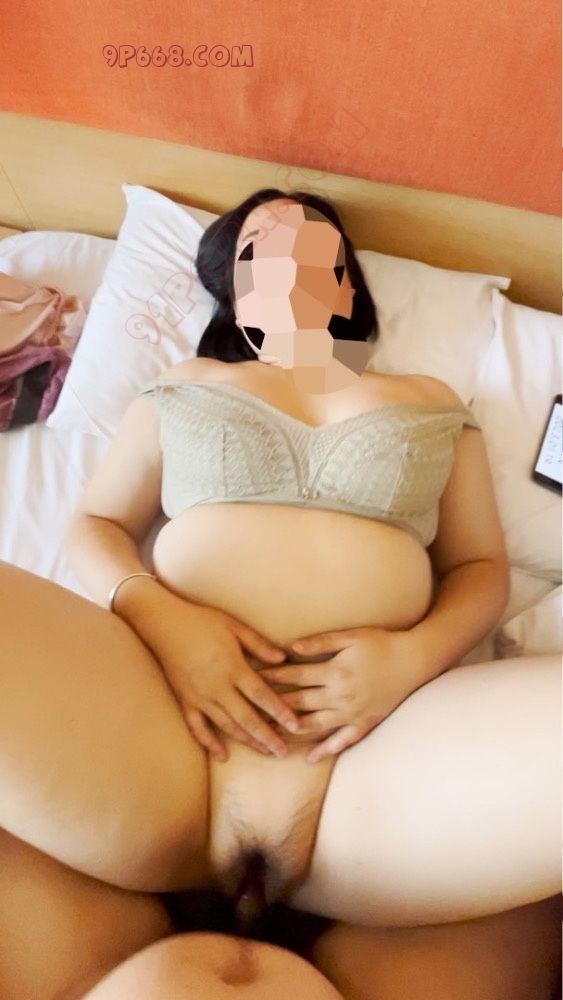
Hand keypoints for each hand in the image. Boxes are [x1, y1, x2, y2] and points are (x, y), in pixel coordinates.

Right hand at [142, 593, 300, 760]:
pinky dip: (210, 743)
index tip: (296, 726)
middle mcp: (218, 688)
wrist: (164, 624)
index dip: (281, 712)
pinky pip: (198, 728)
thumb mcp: (235, 627)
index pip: (262, 696)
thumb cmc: (202, 621)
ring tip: (265, 752)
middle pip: (247, 719)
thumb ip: (259, 644)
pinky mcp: (186, 701)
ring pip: (227, 726)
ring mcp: (200, 697)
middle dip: (268, 737)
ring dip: (247, 741)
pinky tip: (223, 756)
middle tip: (283, 752)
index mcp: (233, 668)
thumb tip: (284, 658)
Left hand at [260, 626, 422, 762]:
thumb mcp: (351, 637)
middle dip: (272, 706)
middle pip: (299, 703)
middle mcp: (340, 695)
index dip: (271, 677)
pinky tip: (308, 758)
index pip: (294, 676)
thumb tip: (290, 647)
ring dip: (290, 731)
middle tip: (248, 711)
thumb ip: (320, 642)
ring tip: (267, 736)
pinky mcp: (365, 723)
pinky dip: (325, 750)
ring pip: (314, 725)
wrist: (415, 661)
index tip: (250, 678)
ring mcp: (352, 713)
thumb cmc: (381, 644)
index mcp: (335, 671)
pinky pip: (342, 741)